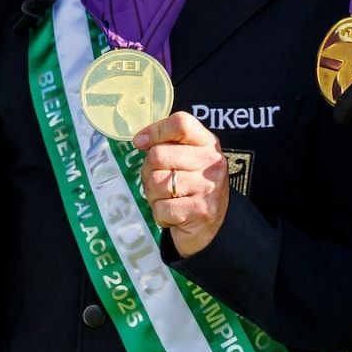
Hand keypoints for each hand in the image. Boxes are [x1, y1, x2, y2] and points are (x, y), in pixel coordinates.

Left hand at [135, 113, 228, 258]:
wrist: (211, 227)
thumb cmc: (191, 187)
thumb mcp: (187, 159)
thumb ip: (168, 145)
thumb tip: (141, 140)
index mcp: (207, 143)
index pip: (181, 124)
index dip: (155, 130)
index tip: (140, 142)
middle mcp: (211, 162)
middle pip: (158, 155)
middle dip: (148, 171)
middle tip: (156, 182)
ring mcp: (207, 187)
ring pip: (156, 183)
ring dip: (152, 195)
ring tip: (166, 199)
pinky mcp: (200, 211)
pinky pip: (161, 208)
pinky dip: (159, 214)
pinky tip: (172, 215)